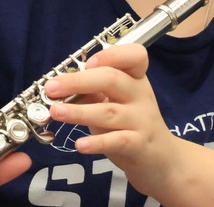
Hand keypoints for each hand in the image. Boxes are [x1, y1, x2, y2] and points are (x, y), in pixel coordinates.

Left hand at [44, 44, 179, 197]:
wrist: (161, 158)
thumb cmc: (132, 124)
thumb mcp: (117, 101)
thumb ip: (95, 92)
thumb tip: (61, 86)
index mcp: (136, 78)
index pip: (134, 55)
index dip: (111, 55)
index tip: (87, 63)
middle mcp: (140, 95)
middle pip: (112, 79)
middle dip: (78, 81)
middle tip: (51, 88)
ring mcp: (141, 120)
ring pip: (109, 111)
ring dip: (79, 111)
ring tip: (55, 112)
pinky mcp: (138, 144)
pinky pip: (117, 141)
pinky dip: (97, 142)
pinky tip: (80, 145)